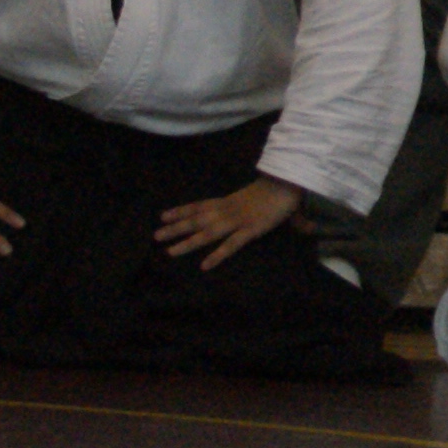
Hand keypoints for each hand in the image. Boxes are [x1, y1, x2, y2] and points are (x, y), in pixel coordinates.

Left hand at [155, 175, 302, 271]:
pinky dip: (217, 254)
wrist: (291, 182)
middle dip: (176, 228)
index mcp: (229, 200)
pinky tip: (205, 265)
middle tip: (156, 236)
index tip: (163, 216)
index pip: (200, 205)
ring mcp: (238, 220)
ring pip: (208, 233)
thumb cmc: (278, 187)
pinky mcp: (251, 230)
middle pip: (197, 219)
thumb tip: (253, 207)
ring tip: (170, 252)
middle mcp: (228, 209)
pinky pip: (232, 244)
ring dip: (188, 242)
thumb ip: (254, 204)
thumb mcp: (259, 195)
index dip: (181, 211)